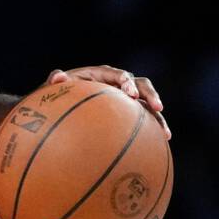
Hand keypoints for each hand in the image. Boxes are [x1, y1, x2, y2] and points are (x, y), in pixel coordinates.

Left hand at [47, 65, 170, 139]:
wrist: (61, 110)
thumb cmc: (57, 97)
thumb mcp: (52, 89)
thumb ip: (54, 81)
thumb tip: (57, 76)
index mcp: (101, 75)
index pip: (118, 75)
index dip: (126, 82)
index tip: (131, 94)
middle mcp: (118, 84)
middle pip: (140, 84)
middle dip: (150, 95)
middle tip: (157, 107)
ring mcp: (125, 99)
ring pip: (147, 103)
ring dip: (158, 116)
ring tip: (166, 133)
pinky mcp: (129, 113)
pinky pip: (144, 120)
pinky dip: (153, 129)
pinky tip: (162, 143)